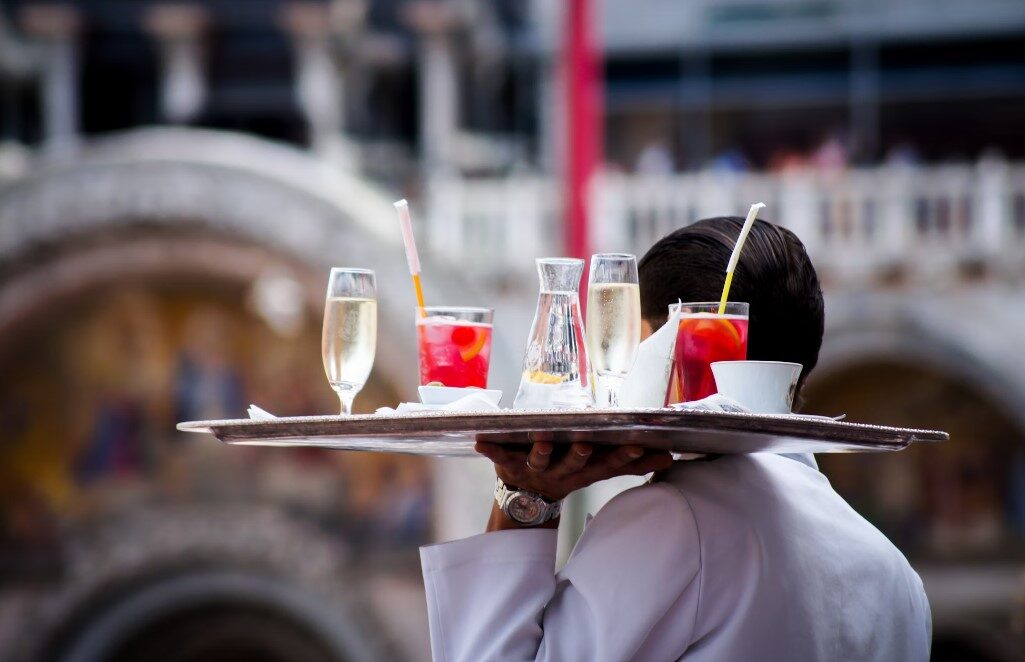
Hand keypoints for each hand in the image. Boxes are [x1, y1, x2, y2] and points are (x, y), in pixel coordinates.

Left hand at [475, 433, 673, 501]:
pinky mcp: (508, 464)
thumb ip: (630, 463)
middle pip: (573, 464)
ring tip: (542, 441)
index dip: (622, 458)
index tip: (637, 446)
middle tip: (585, 444)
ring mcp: (534, 469)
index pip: (607, 464)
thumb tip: (669, 457)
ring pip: (540, 459)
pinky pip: (498, 456)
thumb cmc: (567, 472)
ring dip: (541, 452)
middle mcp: (561, 471)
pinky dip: (489, 450)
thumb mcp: (598, 470)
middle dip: (579, 455)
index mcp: (583, 471)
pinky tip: (480, 441)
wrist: (525, 500)